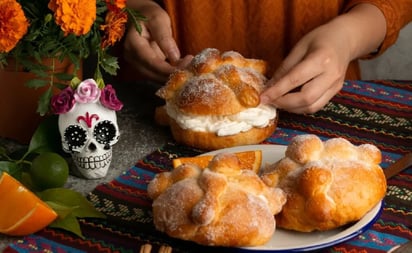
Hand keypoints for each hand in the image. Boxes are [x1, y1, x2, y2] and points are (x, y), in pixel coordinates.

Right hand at [123, 0, 191, 81]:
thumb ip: (165, 37)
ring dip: (172, 76)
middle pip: (152, 73)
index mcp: (133, 44)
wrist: (142, 17)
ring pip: (155, 77)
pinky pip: (157, 75)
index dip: (168, 69)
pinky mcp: (144, 66)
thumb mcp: (158, 20)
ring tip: (188, 67)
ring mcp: (137, 63)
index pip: (151, 62)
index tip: (186, 66)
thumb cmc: (150, 15)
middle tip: (191, 68)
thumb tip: (174, 58)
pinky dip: (169, 74)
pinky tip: (182, 69)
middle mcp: (132, 57)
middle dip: (172, 74)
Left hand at [260, 4, 385, 113]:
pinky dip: (300, 107)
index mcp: (321, 59)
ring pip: (311, 106)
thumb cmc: (320, 39)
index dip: (277, 91)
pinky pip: (316, 106)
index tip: (262, 97)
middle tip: (269, 100)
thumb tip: (269, 87)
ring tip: (278, 101)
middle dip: (284, 103)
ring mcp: (336, 85)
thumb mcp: (299, 47)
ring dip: (291, 108)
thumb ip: (284, 68)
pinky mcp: (335, 92)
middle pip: (306, 98)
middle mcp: (331, 75)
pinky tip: (290, 101)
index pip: (295, 80)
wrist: (346, 39)